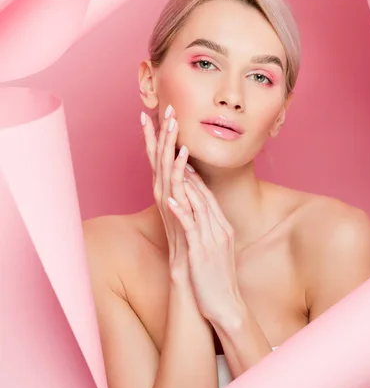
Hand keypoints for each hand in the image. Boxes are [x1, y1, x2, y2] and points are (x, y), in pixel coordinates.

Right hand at [141, 105, 192, 278]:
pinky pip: (177, 189)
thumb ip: (189, 196)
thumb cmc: (193, 248)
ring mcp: (170, 208)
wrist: (192, 278)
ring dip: (169, 145)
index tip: (157, 114)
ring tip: (172, 123)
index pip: (161, 161)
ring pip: (167, 170)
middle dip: (161, 134)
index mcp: (169, 195)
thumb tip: (190, 176)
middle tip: (165, 109)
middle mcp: (165, 199)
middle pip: (160, 161)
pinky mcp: (178, 217)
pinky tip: (184, 153)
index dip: (158, 138)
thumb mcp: (193, 216)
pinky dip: (180, 170)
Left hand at [166, 168, 244, 327]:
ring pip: (199, 207)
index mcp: (223, 229)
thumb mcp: (216, 251)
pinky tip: (170, 201)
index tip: (184, 161)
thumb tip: (200, 220)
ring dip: (186, 186)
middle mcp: (220, 231)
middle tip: (177, 153)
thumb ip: (210, 233)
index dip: (196, 178)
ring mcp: (212, 241)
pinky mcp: (201, 253)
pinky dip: (181, 213)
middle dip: (190, 173)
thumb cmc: (217, 281)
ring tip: (174, 167)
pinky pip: (190, 228)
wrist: (226, 307)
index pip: (209, 197)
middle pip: (204, 196)